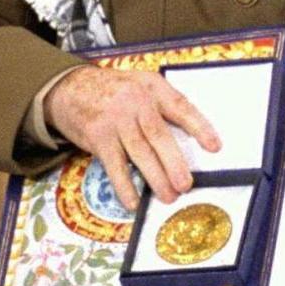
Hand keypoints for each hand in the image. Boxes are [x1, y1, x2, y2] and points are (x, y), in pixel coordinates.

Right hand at [45, 66, 220, 208]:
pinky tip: (133, 201)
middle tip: (186, 184)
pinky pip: (114, 166)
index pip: (181, 108)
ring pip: (139, 153)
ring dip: (155, 178)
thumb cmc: (115, 90)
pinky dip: (124, 186)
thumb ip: (163, 104)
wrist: (69, 87)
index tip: (215, 147)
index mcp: (153, 89)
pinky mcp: (98, 138)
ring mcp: (115, 121)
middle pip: (158, 136)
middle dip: (174, 163)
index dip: (200, 127)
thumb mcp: (142, 84)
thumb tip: (188, 138)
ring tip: (169, 196)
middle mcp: (135, 103)